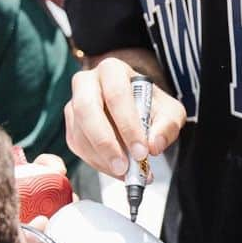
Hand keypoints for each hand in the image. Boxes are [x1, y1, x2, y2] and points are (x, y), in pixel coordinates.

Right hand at [65, 56, 186, 178]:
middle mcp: (87, 82)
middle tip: (124, 167)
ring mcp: (74, 103)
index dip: (128, 125)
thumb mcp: (170, 113)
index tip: (141, 152)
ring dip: (101, 158)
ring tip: (125, 172)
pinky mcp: (71, 125)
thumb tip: (154, 145)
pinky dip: (96, 162)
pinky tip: (115, 169)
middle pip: (86, 110)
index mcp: (112, 70)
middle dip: (106, 143)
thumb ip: (168, 126)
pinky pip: (77, 146)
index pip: (116, 94)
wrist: (137, 108)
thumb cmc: (152, 106)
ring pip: (79, 132)